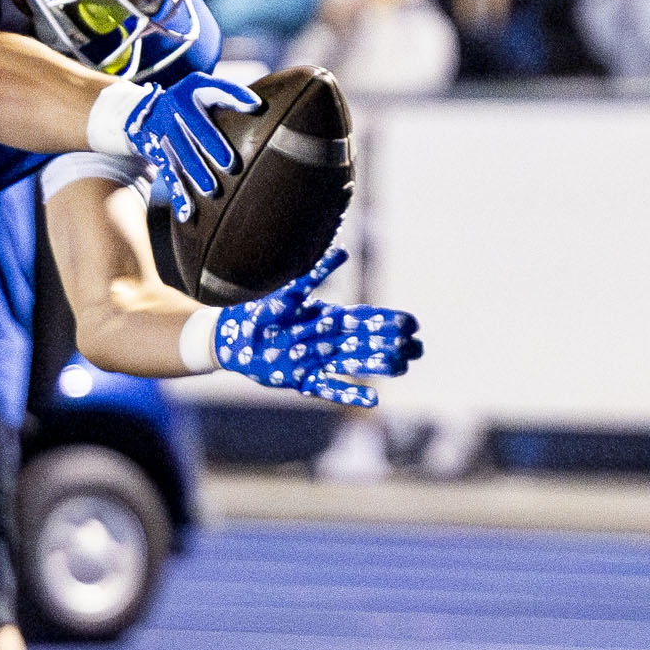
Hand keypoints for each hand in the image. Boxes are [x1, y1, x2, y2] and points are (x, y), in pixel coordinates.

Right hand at [124, 70, 258, 221]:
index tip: (255, 107)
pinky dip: (177, 196)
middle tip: (229, 164)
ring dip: (193, 173)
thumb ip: (231, 94)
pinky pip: (169, 176)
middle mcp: (173, 111)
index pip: (216, 90)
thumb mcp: (206, 89)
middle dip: (210, 145)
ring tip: (210, 191)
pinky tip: (186, 215)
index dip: (234, 96)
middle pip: (193, 127)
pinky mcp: (158, 156)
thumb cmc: (192, 100)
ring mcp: (163, 134)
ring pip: (179, 155)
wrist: (146, 112)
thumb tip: (258, 107)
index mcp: (190, 91)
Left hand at [212, 248, 421, 408]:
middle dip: (391, 344)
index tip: (413, 324)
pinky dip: (349, 393)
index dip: (387, 321)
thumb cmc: (259, 310)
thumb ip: (314, 274)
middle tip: (419, 347)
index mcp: (325, 318)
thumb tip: (344, 250)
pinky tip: (373, 399)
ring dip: (376, 365)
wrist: (230, 337)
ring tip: (403, 366)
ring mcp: (316, 361)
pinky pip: (329, 388)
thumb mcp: (287, 291)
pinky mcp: (301, 379)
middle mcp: (325, 340)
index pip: (363, 318)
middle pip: (364, 342)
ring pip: (352, 363)